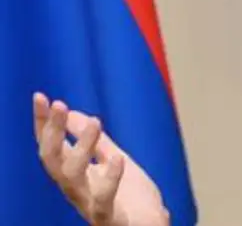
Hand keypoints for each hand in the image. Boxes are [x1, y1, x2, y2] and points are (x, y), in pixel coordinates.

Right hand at [33, 93, 169, 225]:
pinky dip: (109, 179)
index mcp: (76, 175)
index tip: (40, 97)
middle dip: (52, 131)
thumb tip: (73, 113)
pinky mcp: (111, 218)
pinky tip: (118, 159)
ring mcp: (90, 204)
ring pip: (71, 177)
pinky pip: (103, 201)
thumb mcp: (114, 160)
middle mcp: (76, 189)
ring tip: (95, 122)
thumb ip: (96, 141)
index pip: (52, 146)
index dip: (43, 123)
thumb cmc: (131, 198)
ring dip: (81, 147)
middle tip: (59, 104)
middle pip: (53, 159)